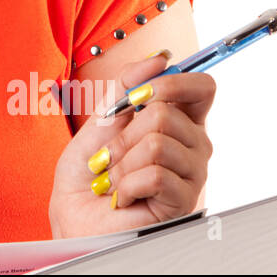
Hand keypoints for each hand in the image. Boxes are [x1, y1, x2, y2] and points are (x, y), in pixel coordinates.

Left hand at [48, 54, 215, 238]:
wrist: (74, 218)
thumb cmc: (88, 175)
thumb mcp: (100, 120)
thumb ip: (126, 87)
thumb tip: (159, 59)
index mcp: (177, 122)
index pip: (202, 87)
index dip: (172, 82)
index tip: (137, 95)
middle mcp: (192, 146)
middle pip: (167, 112)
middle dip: (124, 132)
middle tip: (111, 155)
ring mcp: (191, 174)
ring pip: (158, 142)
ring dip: (122, 161)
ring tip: (115, 180)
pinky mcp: (183, 202)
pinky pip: (155, 174)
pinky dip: (126, 184)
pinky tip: (124, 196)